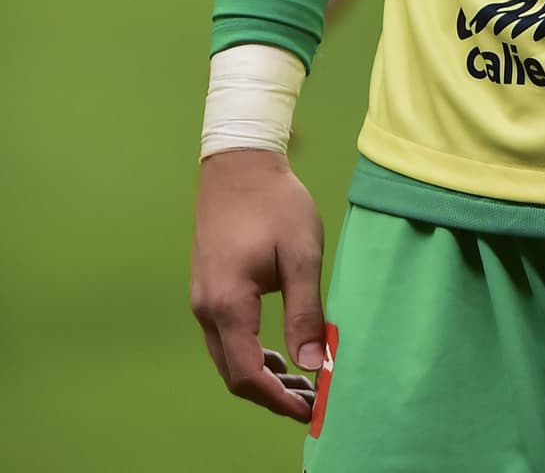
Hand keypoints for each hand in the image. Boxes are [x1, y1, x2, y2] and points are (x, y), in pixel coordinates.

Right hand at [191, 148, 324, 422]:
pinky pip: (224, 337)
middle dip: (271, 395)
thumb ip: (305, 311)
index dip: (279, 400)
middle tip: (310, 401)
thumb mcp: (300, 254)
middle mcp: (206, 308)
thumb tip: (313, 363)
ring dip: (260, 376)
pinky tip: (278, 352)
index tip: (310, 411)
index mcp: (228, 303)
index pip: (249, 374)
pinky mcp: (207, 288)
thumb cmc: (275, 202)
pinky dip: (250, 354)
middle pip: (233, 373)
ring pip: (226, 357)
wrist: (240, 162)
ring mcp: (202, 298)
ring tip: (300, 382)